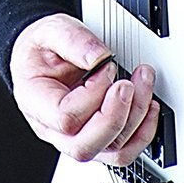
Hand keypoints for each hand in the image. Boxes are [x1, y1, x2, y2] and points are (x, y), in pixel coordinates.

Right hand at [10, 13, 157, 165]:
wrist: (41, 56)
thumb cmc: (42, 48)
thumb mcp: (52, 31)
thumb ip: (73, 40)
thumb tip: (99, 57)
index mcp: (35, 102)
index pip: (65, 118)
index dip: (93, 95)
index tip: (106, 67)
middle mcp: (52, 129)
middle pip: (86, 146)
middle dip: (117, 115)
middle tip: (129, 84)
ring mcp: (74, 138)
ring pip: (110, 151)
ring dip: (135, 120)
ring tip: (143, 86)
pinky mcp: (95, 139)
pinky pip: (122, 151)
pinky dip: (142, 133)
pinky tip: (148, 107)